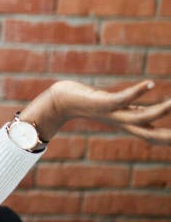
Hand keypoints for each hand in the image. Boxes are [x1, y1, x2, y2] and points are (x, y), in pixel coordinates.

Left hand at [22, 80, 170, 144]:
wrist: (60, 101)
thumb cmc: (89, 101)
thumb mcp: (115, 107)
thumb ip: (133, 109)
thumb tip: (149, 109)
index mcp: (127, 124)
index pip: (155, 135)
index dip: (169, 138)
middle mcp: (121, 122)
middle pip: (152, 134)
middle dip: (170, 135)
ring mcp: (111, 114)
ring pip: (140, 117)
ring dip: (159, 111)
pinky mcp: (101, 103)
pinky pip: (122, 99)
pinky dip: (136, 92)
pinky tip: (149, 84)